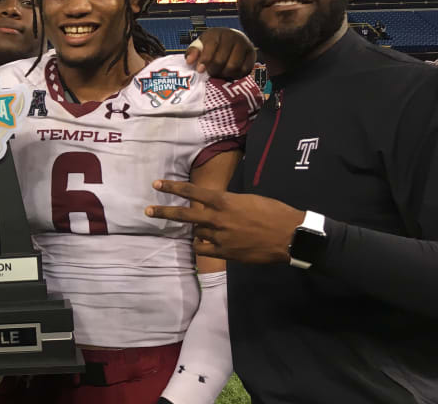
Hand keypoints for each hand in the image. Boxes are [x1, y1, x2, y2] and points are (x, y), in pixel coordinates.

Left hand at [145, 180, 304, 263]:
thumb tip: (218, 205)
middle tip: (147, 211)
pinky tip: (203, 244)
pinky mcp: (225, 253)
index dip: (173, 187)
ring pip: (196, 233)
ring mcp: (220, 237)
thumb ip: (229, 203)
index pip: (192, 192)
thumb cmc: (274, 213)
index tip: (157, 184)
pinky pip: (204, 250)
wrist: (290, 236)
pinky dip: (201, 246)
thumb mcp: (250, 200)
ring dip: (197, 230)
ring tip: (202, 228)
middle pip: (184, 214)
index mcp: (224, 201)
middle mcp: (217, 218)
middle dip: (164, 212)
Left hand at [185, 27, 255, 79]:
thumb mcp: (201, 45)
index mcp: (216, 33)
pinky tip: (230, 72)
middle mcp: (232, 36)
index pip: (211, 47)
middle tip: (210, 73)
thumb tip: (189, 61)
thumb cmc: (212, 45)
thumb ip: (193, 52)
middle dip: (213, 70)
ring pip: (233, 66)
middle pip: (221, 60)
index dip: (205, 60)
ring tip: (219, 73)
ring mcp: (244, 44)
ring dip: (224, 74)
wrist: (232, 40)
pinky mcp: (252, 53)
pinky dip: (236, 74)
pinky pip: (244, 69)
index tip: (199, 70)